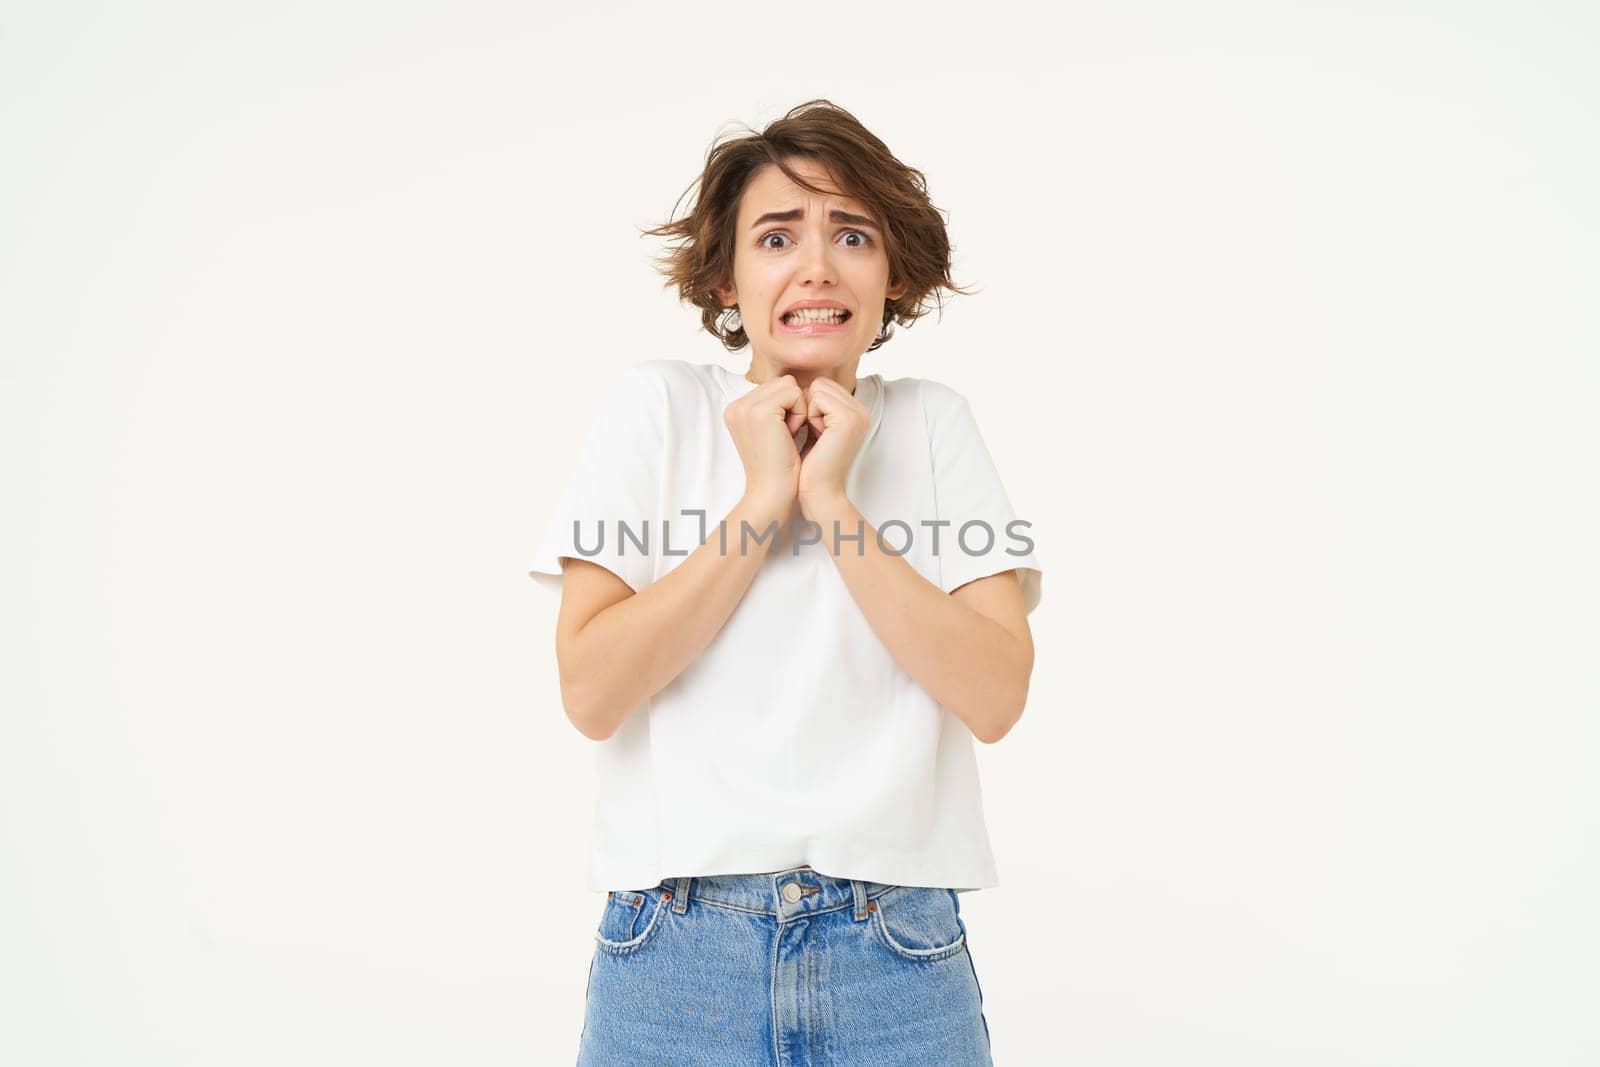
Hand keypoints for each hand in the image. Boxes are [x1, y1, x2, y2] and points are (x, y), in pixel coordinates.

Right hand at [723, 374, 806, 515]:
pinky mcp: (760, 411)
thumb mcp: (773, 431)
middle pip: (781, 383)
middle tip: (786, 436)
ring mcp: (744, 407)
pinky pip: (794, 393)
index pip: (775, 388)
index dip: (788, 409)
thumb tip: (794, 387)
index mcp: (736, 410)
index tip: (782, 435)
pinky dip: (800, 412)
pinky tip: (790, 434)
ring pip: (788, 386)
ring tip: (787, 435)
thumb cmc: (779, 468)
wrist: (772, 492)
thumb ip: (775, 408)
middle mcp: (735, 406)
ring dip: (797, 409)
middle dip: (792, 407)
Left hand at [796, 376, 868, 519]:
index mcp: (855, 412)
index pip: (823, 385)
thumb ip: (815, 406)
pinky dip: (809, 414)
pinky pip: (817, 398)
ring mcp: (857, 414)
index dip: (808, 405)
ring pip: (818, 388)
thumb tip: (795, 384)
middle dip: (807, 405)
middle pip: (821, 383)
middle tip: (811, 433)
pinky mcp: (847, 420)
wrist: (818, 492)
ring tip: (814, 435)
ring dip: (808, 410)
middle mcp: (861, 411)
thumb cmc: (811, 466)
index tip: (810, 431)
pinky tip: (815, 435)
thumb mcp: (814, 429)